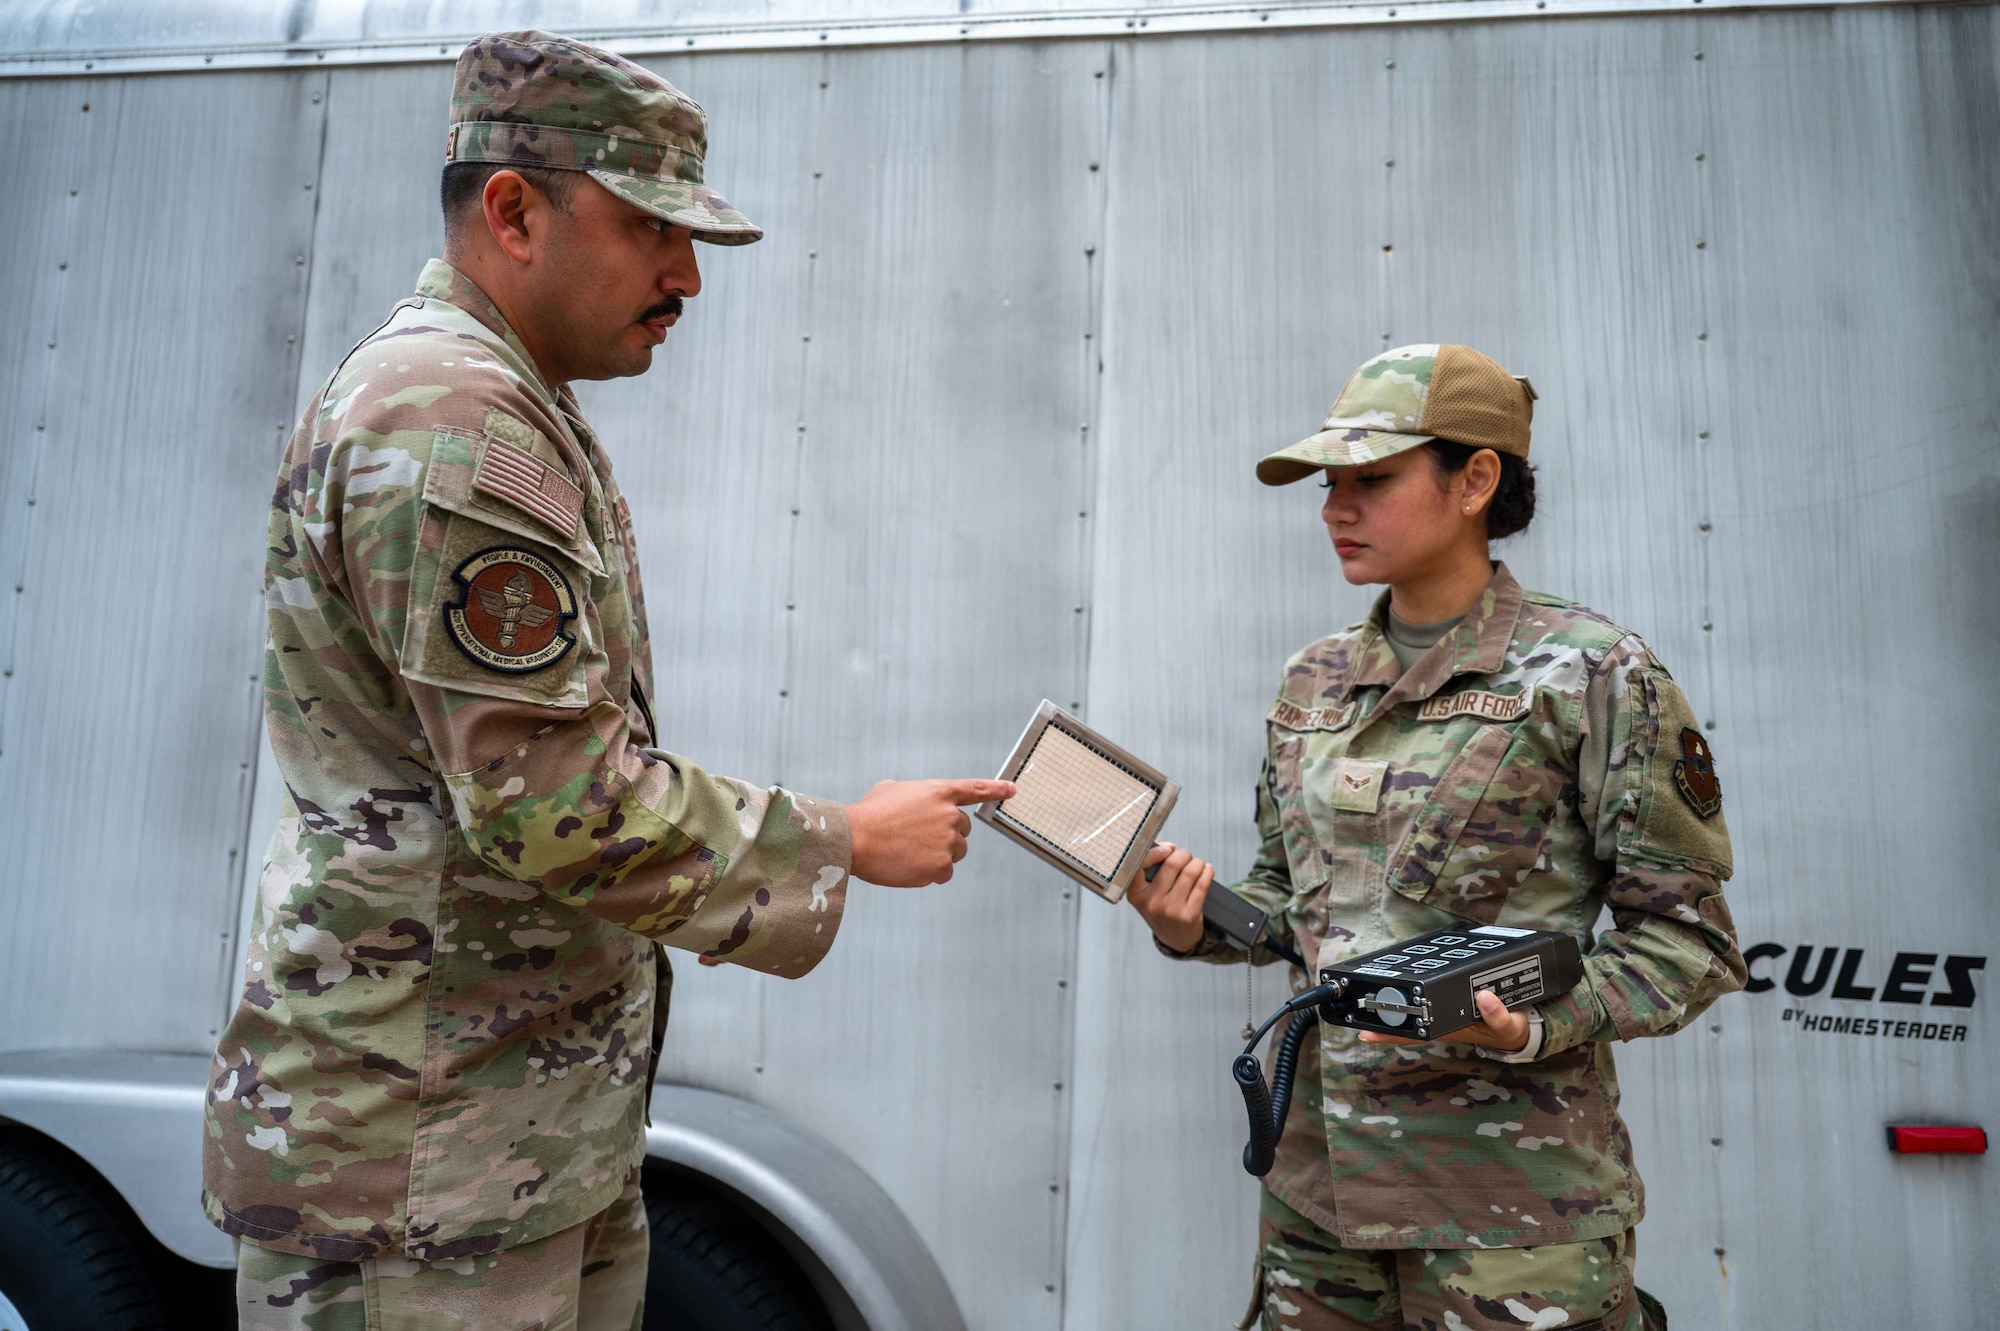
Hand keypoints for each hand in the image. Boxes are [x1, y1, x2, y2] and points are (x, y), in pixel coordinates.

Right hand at [845, 778, 1015, 886]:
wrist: (855, 839)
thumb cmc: (868, 814)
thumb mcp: (892, 789)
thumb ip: (916, 795)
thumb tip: (918, 806)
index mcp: (940, 792)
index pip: (976, 790)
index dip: (996, 790)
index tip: (1012, 790)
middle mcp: (950, 815)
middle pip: (964, 829)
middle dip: (947, 834)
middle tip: (918, 838)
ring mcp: (948, 841)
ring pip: (955, 852)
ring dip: (939, 854)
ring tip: (909, 852)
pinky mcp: (942, 866)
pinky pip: (945, 873)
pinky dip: (930, 872)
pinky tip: (909, 866)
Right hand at [1124, 841, 1213, 954]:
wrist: (1175, 939)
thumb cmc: (1161, 908)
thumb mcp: (1147, 891)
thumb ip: (1151, 866)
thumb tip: (1166, 845)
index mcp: (1136, 894)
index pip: (1140, 865)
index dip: (1157, 851)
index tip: (1168, 848)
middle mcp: (1151, 902)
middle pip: (1171, 865)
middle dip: (1183, 854)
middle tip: (1186, 856)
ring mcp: (1171, 910)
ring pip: (1189, 872)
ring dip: (1197, 863)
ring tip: (1198, 864)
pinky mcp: (1189, 914)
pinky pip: (1202, 885)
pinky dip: (1207, 873)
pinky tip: (1207, 870)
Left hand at [1358, 989, 1529, 1051]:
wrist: (1518, 1030)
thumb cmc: (1509, 1030)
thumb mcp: (1509, 1026)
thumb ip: (1499, 1015)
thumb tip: (1484, 997)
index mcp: (1450, 1030)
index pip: (1414, 1035)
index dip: (1389, 1034)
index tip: (1366, 1033)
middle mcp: (1441, 1025)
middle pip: (1405, 1028)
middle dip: (1380, 1025)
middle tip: (1355, 1023)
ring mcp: (1442, 1017)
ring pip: (1411, 1017)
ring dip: (1390, 1012)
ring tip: (1365, 1005)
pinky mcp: (1448, 1005)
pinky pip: (1423, 1004)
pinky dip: (1408, 997)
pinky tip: (1395, 991)